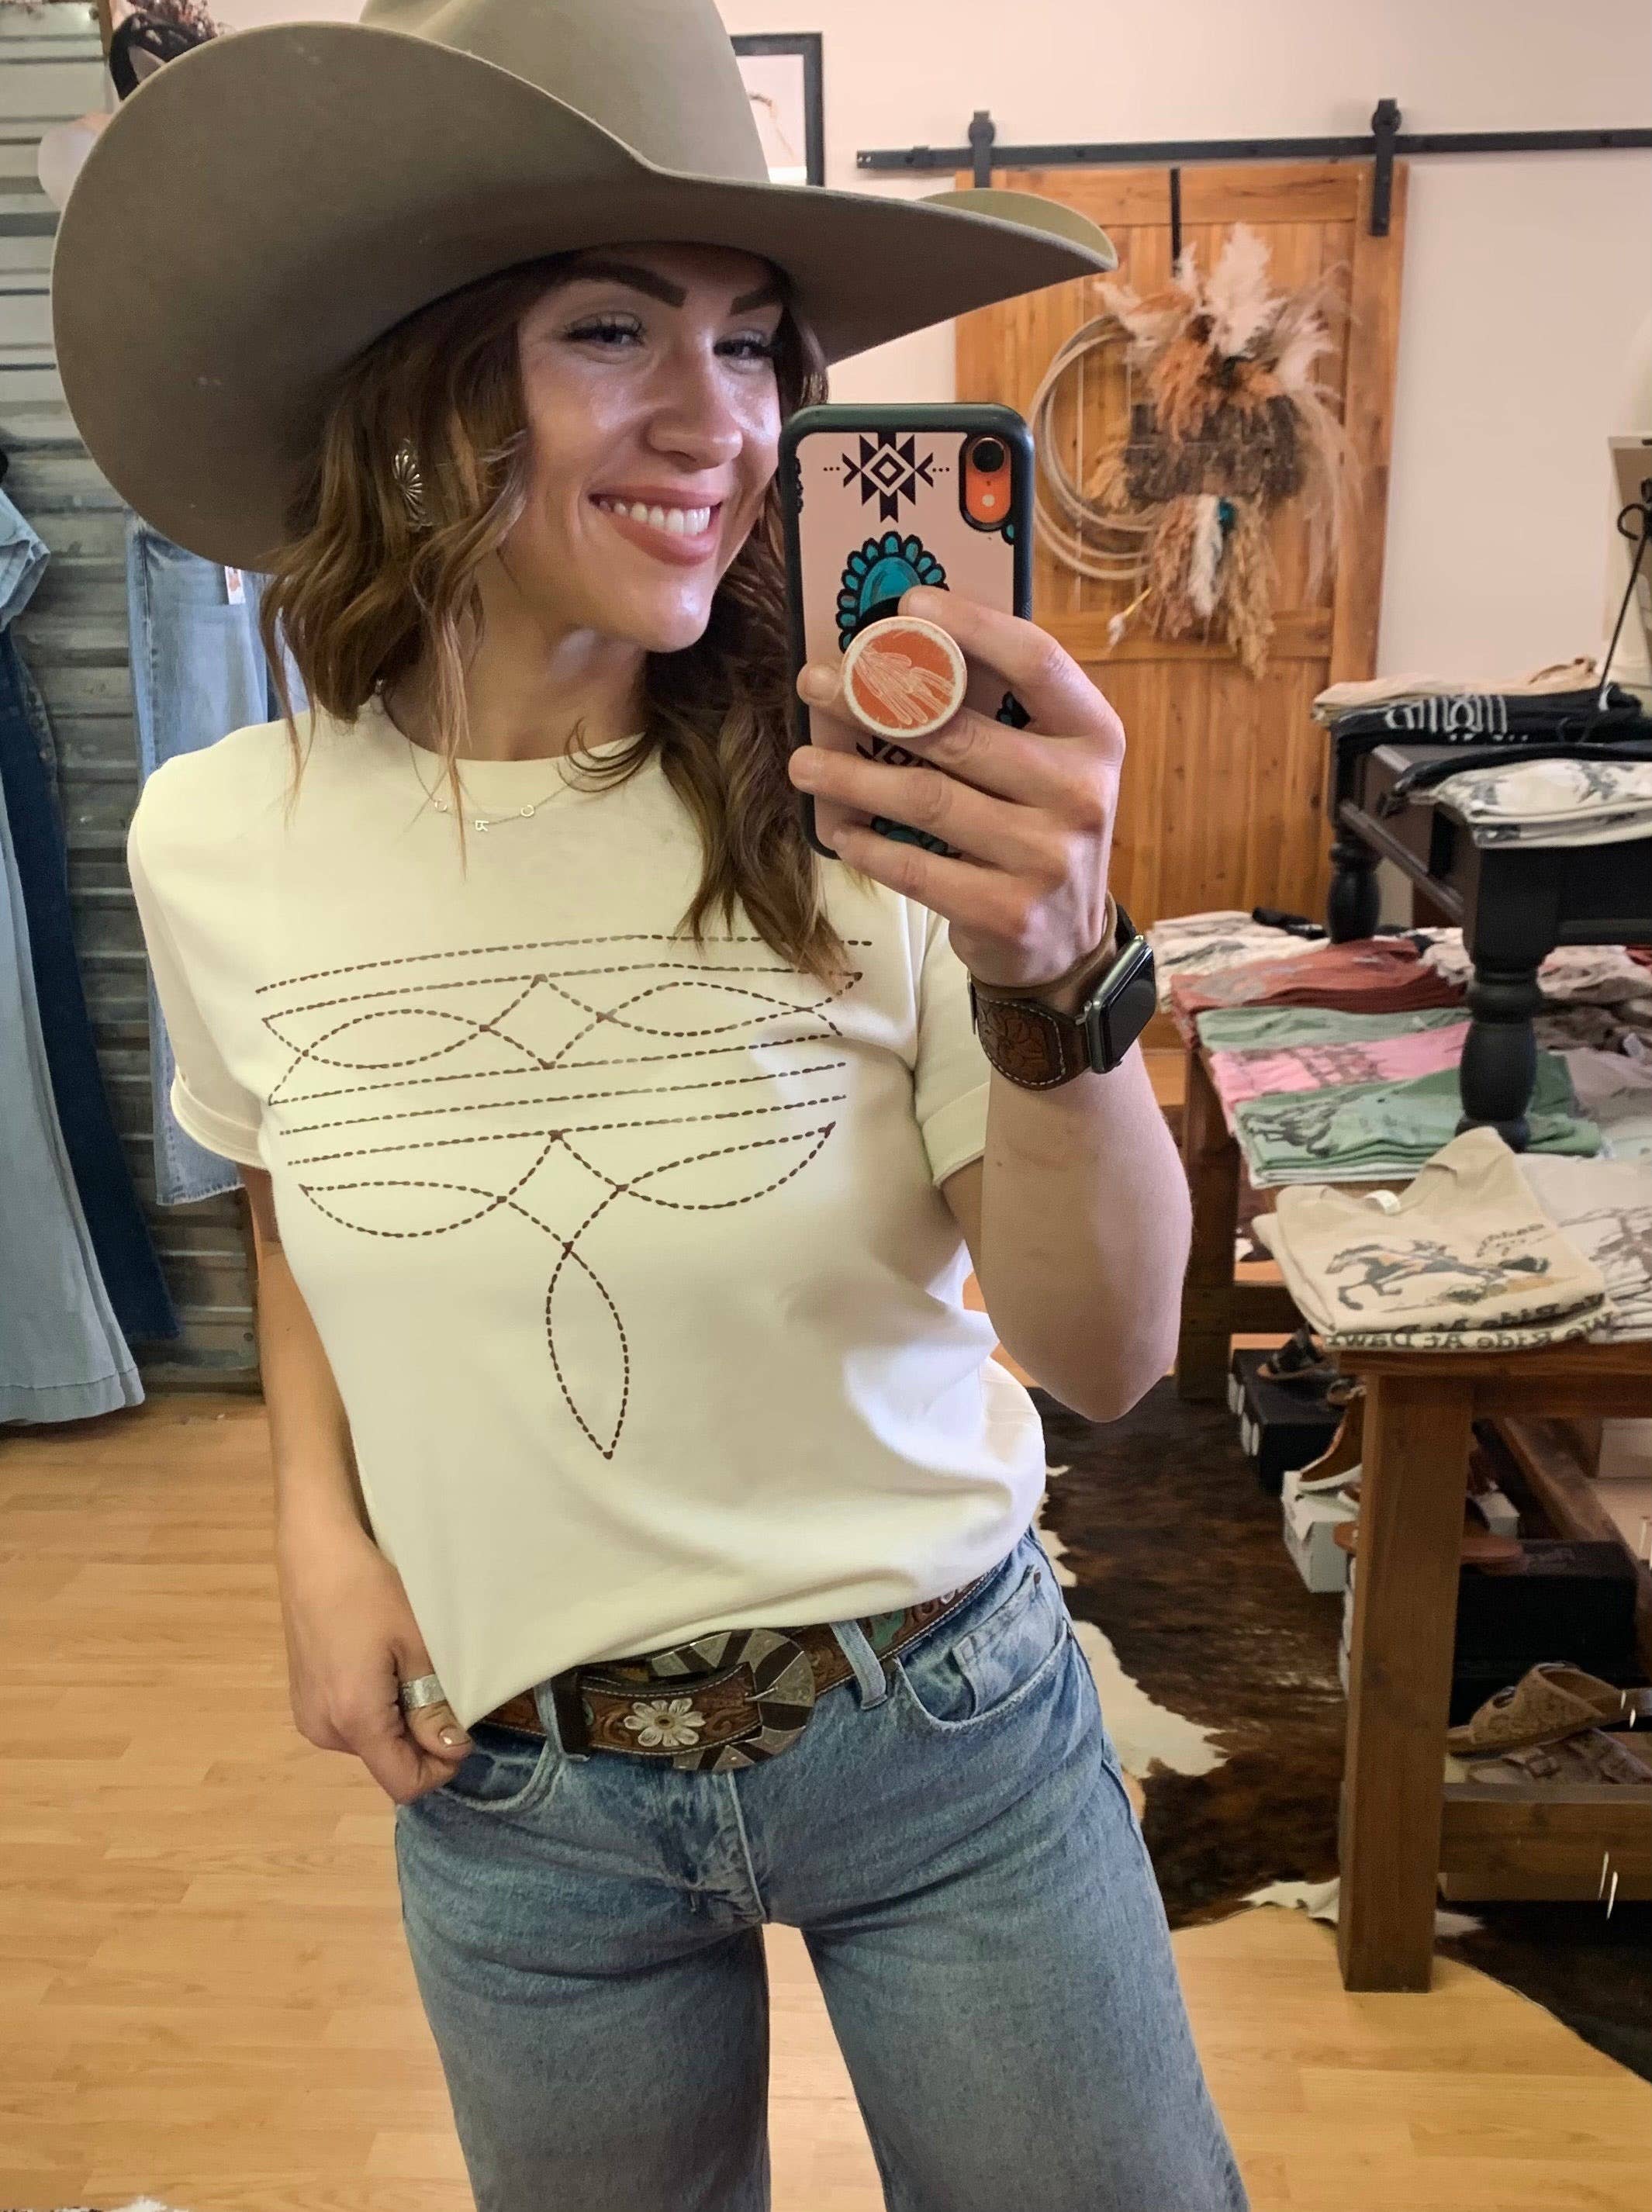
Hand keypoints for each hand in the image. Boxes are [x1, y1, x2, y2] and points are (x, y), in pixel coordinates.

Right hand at [276, 1516, 473, 1804]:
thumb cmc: (369, 1591)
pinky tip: (378, 1664)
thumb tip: (451, 1751)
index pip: (403, 1783)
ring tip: (403, 1667)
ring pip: (370, 1744)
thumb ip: (432, 1706)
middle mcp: (324, 1730)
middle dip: (419, 1737)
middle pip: (387, 1762)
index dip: (440, 1767)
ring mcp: (308, 1716)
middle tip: (434, 1683)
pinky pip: (349, 1723)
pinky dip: (373, 1709)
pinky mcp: (303, 1700)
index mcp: (353, 1721)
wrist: (315, 1554)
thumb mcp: (415, 1646)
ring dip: (397, 1721)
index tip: (460, 1731)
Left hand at [789, 584, 1124, 991]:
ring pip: (927, 799)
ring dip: (852, 777)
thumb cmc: (1039, 830)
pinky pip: (917, 868)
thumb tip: (902, 646)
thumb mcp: (1048, 765)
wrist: (1065, 943)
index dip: (971, 626)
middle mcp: (1082, 793)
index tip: (908, 603)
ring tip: (803, 763)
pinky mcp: (1008, 912)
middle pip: (957, 731)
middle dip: (873, 702)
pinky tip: (841, 830)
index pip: (1035, 660)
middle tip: (814, 684)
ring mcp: (1048, 857)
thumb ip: (1001, 714)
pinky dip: (869, 846)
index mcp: (1094, 736)